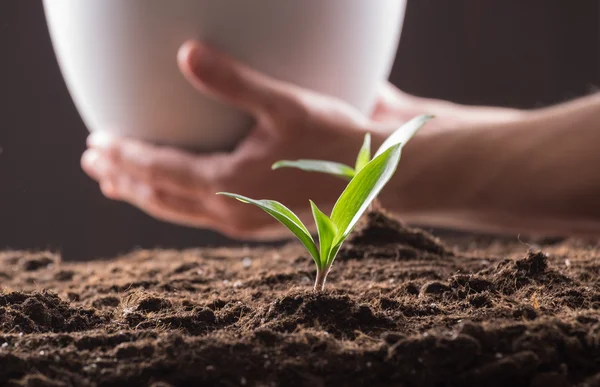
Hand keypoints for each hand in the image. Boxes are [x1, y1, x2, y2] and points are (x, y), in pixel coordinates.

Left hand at [82, 40, 391, 238]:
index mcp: (231, 184)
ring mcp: (244, 222)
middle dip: (124, 180)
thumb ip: (235, 81)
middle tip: (94, 164)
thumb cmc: (336, 137)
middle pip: (161, 198)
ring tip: (119, 184)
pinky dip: (176, 202)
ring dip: (145, 195)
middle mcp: (231, 211)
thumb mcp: (287, 104)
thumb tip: (186, 53)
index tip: (97, 144)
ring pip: (179, 211)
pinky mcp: (258, 223)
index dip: (125, 157)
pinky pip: (202, 215)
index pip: (160, 171)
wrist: (374, 176)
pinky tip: (175, 191)